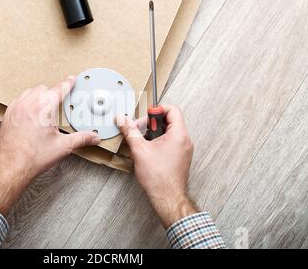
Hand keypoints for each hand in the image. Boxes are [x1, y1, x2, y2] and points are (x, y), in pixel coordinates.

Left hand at [0, 76, 100, 214]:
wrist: (12, 167)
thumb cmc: (33, 157)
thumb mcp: (63, 146)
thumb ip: (81, 139)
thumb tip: (94, 137)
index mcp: (43, 108)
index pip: (59, 89)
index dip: (68, 83)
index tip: (71, 80)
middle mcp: (28, 104)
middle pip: (44, 89)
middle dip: (53, 94)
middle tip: (59, 103)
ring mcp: (16, 108)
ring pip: (30, 92)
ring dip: (39, 96)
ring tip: (45, 108)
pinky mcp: (8, 114)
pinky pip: (19, 100)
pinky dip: (26, 102)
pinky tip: (31, 112)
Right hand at [117, 105, 197, 227]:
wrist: (168, 198)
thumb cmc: (158, 177)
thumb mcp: (139, 150)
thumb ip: (130, 131)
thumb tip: (123, 120)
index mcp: (179, 134)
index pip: (172, 110)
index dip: (156, 110)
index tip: (145, 118)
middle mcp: (185, 140)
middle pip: (169, 120)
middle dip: (151, 124)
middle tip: (140, 131)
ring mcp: (184, 149)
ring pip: (169, 132)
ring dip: (153, 133)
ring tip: (142, 142)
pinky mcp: (180, 157)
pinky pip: (170, 142)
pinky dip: (158, 142)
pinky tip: (147, 151)